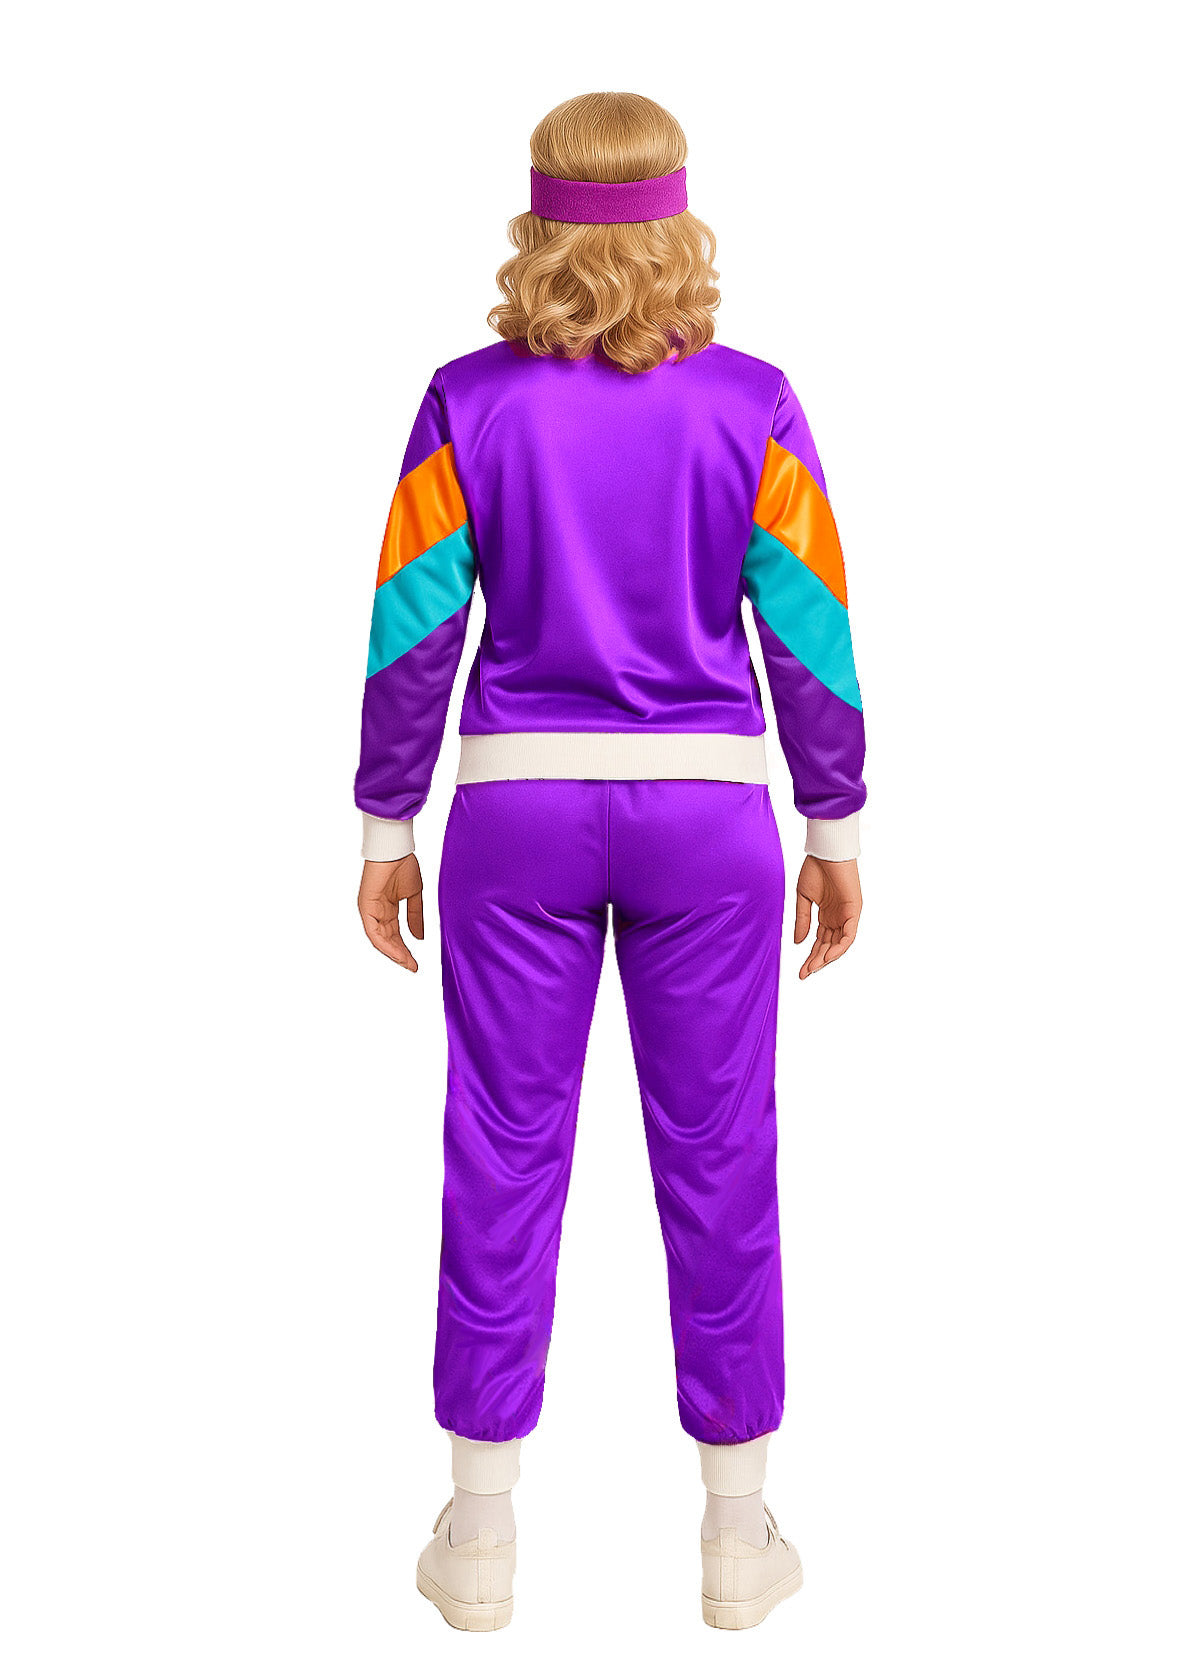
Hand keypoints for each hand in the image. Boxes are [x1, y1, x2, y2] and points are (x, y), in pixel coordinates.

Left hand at [358, 855, 423, 970]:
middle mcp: (377, 912)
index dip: (405, 949)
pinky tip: (397, 953)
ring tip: (407, 963)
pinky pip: (374, 932)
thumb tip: (419, 937)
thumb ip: (415, 916)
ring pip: (380, 939)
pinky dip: (385, 944)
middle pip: (388, 940)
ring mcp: (370, 910)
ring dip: (394, 953)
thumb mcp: (414, 895)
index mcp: (387, 908)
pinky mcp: (365, 907)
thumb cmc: (403, 865)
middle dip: (400, 955)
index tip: (415, 963)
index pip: (395, 934)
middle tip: (413, 967)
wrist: (396, 848)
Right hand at [794, 856, 861, 978]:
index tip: (800, 971)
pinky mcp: (854, 911)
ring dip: (826, 958)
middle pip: (827, 946)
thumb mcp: (803, 898)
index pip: (819, 942)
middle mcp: (837, 918)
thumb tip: (798, 943)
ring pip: (838, 944)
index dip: (810, 956)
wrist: (826, 852)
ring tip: (813, 969)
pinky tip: (827, 957)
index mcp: (826, 915)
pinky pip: (848, 935)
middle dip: (816, 961)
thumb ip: (803, 920)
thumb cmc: (815, 869)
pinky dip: (839, 947)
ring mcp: (846, 916)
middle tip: (804, 975)